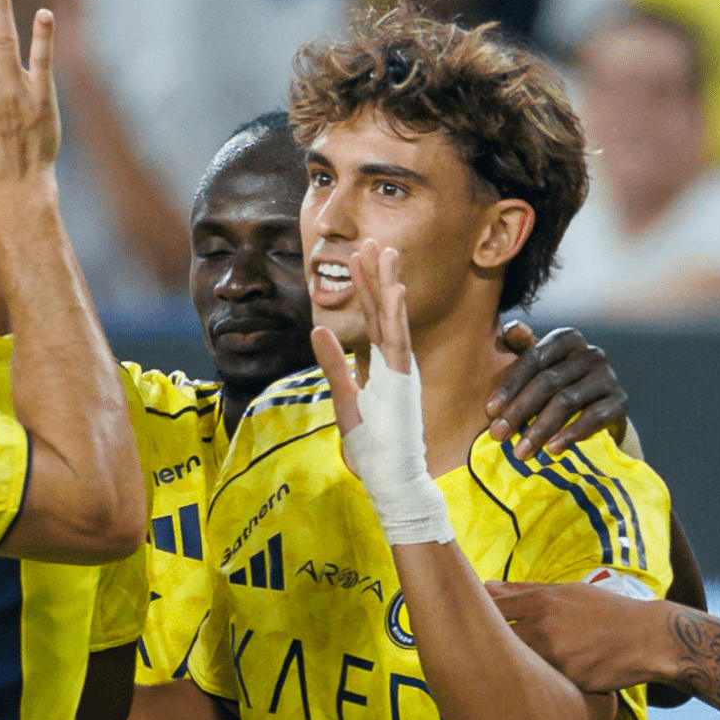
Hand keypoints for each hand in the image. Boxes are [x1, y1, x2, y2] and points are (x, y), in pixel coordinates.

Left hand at [312, 241, 454, 546]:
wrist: (392, 476)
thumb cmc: (374, 446)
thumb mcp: (345, 398)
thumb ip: (332, 364)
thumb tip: (317, 329)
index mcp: (381, 366)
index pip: (372, 318)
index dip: (365, 288)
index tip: (357, 259)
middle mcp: (394, 362)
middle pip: (382, 310)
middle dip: (375, 276)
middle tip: (369, 242)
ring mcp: (401, 370)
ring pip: (392, 318)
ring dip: (387, 285)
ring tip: (383, 252)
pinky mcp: (403, 381)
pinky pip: (399, 342)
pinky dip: (397, 316)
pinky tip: (395, 290)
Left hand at [486, 321, 628, 458]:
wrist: (599, 418)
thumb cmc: (557, 389)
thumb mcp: (538, 368)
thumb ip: (522, 348)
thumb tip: (512, 328)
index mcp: (567, 339)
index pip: (533, 359)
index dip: (509, 386)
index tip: (490, 411)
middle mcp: (591, 353)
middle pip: (548, 381)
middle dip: (519, 411)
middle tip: (498, 435)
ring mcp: (609, 377)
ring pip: (567, 401)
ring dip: (539, 428)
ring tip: (520, 451)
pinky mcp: (621, 402)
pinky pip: (593, 417)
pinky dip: (570, 435)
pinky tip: (552, 450)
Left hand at [488, 581, 674, 693]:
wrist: (649, 637)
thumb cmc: (606, 612)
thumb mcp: (568, 593)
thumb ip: (526, 591)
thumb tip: (487, 586)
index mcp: (541, 601)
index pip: (491, 610)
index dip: (475, 620)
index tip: (469, 627)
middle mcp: (544, 625)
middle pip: (495, 638)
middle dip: (485, 647)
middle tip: (476, 655)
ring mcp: (556, 654)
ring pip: (514, 663)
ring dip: (506, 668)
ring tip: (500, 673)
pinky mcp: (568, 679)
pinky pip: (539, 683)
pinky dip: (531, 684)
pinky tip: (528, 687)